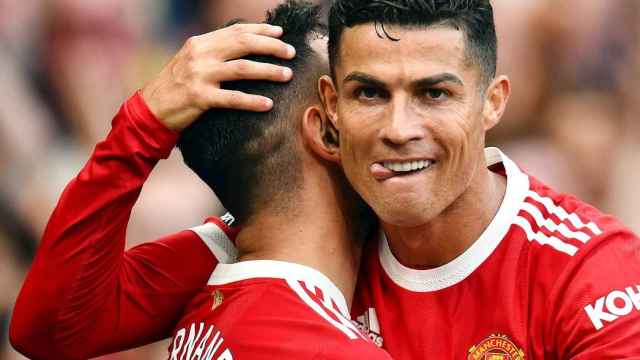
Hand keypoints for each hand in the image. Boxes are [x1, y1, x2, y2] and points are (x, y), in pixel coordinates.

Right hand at [141, 23, 294, 131]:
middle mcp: (200, 55)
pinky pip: (232, 98)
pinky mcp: (200, 98)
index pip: (236, 31)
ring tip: (288, 74)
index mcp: (200, 43)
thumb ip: (214, 52)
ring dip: (269, 71)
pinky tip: (268, 104)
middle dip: (271, 47)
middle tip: (291, 53)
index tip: (280, 34)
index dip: (261, 30)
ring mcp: (200, 76)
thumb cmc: (175, 86)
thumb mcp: (191, 60)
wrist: (150, 108)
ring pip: (242, 69)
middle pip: (243, 45)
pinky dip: (252, 101)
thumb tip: (245, 46)